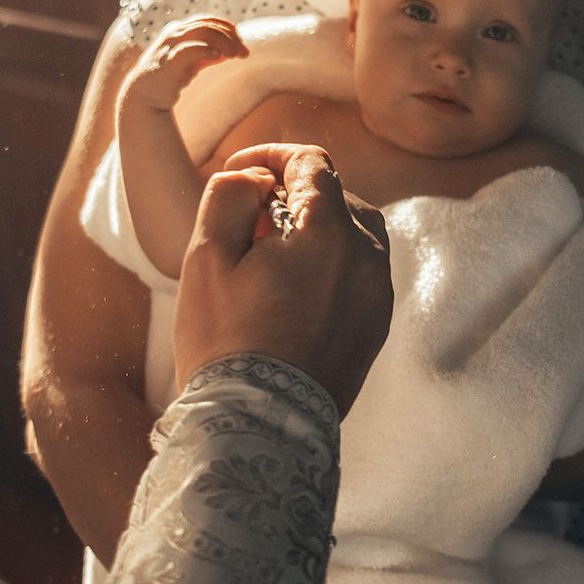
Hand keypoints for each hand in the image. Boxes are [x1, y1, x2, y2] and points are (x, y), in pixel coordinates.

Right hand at [120, 15, 247, 113]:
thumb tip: (230, 52)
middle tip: (244, 52)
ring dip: (224, 42)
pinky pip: (190, 49)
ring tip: (234, 55)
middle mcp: (175, 33)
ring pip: (203, 32)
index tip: (241, 43)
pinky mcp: (168, 61)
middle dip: (230, 37)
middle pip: (209, 25)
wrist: (144, 96)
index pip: (209, 20)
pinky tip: (219, 56)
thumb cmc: (169, 76)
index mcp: (180, 29)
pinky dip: (206, 50)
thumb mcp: (192, 62)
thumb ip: (208, 55)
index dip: (228, 28)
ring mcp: (170, 45)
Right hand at [173, 144, 389, 411]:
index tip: (239, 172)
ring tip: (269, 257)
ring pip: (354, 236)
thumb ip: (229, 196)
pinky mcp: (376, 327)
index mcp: (330, 234)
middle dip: (293, 195)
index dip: (271, 156)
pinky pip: (358, 275)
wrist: (259, 427)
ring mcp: (377, 297)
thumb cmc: (225, 342)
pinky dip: (330, 266)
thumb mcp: (206, 258)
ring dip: (315, 230)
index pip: (312, 164)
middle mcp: (367, 260)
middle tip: (247, 221)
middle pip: (338, 197)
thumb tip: (255, 179)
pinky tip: (291, 291)